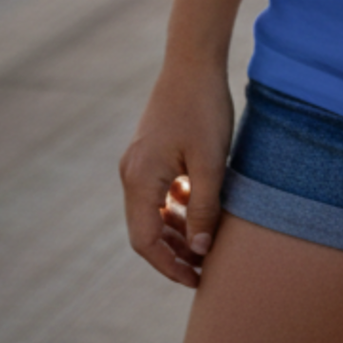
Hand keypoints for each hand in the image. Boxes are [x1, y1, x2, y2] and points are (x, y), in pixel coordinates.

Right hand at [119, 65, 235, 287]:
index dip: (169, 266)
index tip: (196, 280)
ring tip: (206, 246)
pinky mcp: (152, 152)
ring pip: (153, 212)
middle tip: (205, 269)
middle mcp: (132, 174)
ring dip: (176, 232)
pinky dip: (177, 208)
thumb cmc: (203, 108)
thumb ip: (204, 208)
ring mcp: (140, 162)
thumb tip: (201, 251)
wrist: (193, 61)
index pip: (145, 242)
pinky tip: (200, 210)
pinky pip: (159, 192)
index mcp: (140, 180)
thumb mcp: (209, 162)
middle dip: (173, 253)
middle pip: (146, 230)